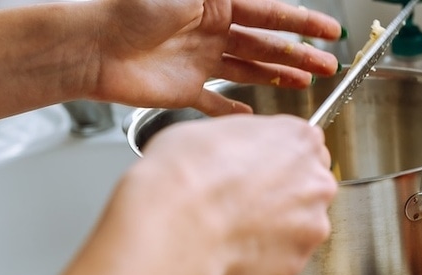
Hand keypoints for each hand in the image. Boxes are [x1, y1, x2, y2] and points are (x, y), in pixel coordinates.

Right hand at [37, 113, 335, 274]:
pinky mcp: (292, 265)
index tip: (260, 169)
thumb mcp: (197, 135)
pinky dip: (258, 258)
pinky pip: (280, 257)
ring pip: (296, 224)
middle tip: (233, 204)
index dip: (275, 157)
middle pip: (306, 185)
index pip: (305, 141)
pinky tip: (225, 253)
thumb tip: (229, 151)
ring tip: (222, 233)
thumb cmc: (170, 183)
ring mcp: (307, 227)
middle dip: (275, 195)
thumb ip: (234, 142)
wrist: (162, 237)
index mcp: (293, 140)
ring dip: (268, 229)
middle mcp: (312, 182)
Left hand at [85, 0, 343, 114]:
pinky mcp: (184, 90)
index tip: (330, 30)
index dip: (303, 22)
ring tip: (304, 85)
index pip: (271, 12)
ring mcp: (199, 60)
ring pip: (249, 69)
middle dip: (299, 54)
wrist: (92, 47)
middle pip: (265, 43)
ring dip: (277, 76)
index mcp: (216, 2)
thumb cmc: (128, 10)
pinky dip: (234, 110)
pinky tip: (252, 117)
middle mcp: (210, 30)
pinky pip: (216, 102)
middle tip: (327, 66)